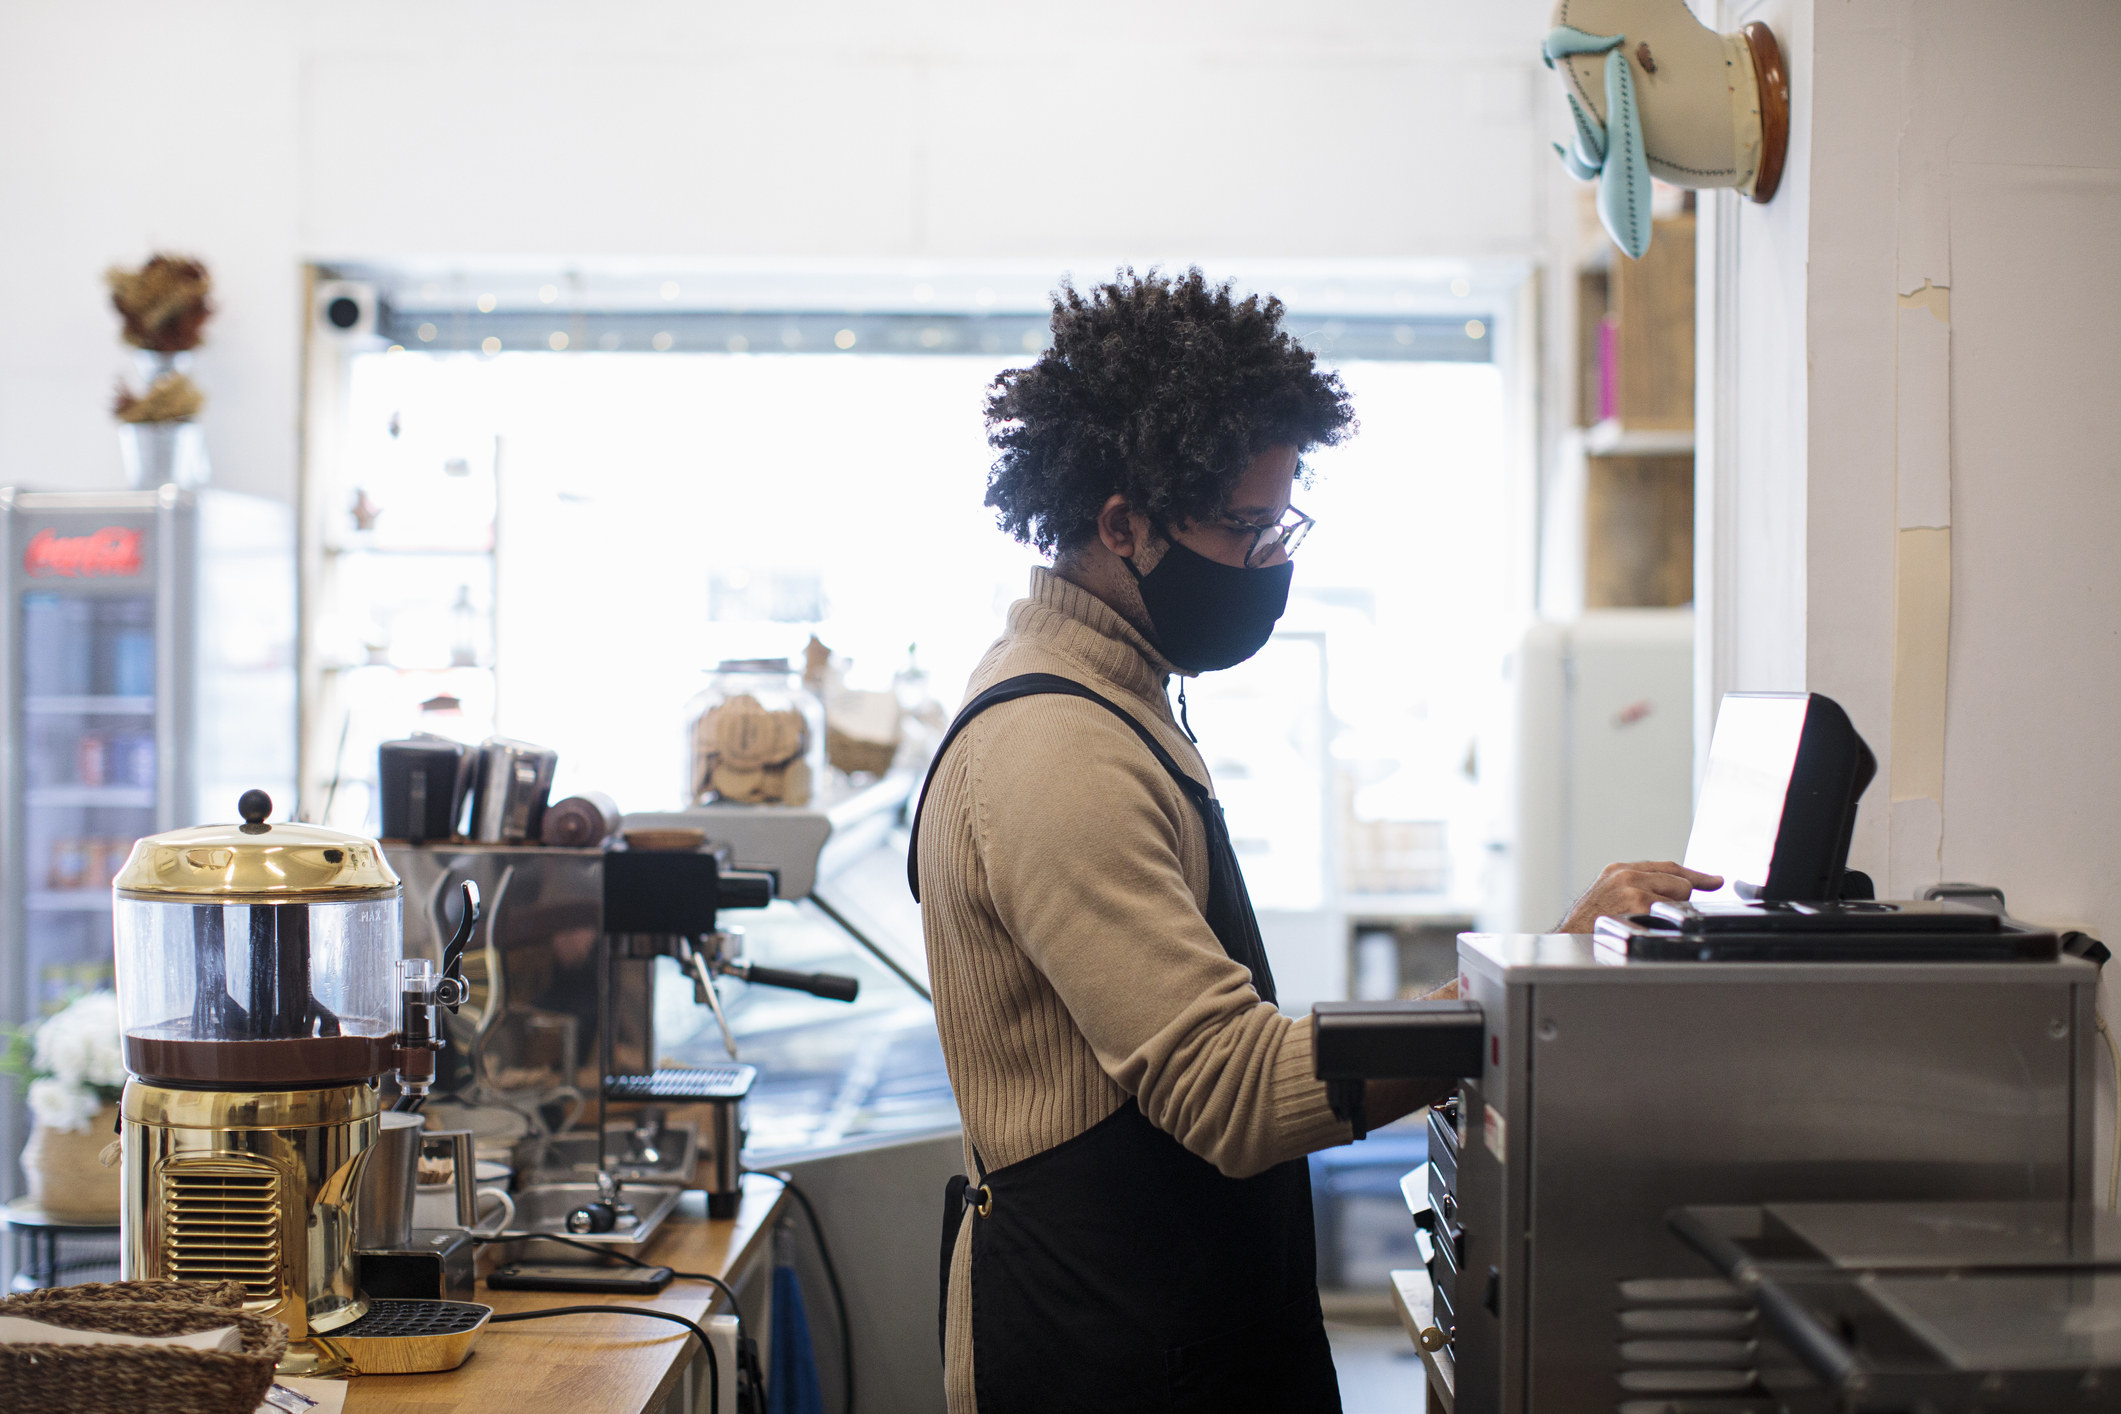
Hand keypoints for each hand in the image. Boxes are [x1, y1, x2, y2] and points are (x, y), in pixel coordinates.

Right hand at [1555, 861, 1722, 932]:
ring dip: (1668, 916)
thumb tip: (1673, 893)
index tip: (1715, 880)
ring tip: (1641, 926)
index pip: (1668, 867)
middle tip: (1655, 919)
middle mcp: (1627, 874)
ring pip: (1679, 898)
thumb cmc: (1586, 928)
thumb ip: (1636, 888)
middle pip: (1679, 882)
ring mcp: (1634, 889)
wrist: (1568, 942)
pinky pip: (1671, 915)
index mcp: (1619, 870)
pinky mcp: (1639, 905)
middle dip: (1677, 901)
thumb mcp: (1607, 897)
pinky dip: (1664, 927)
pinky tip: (1642, 931)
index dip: (1695, 875)